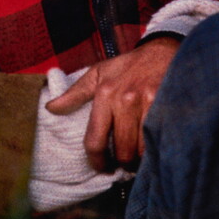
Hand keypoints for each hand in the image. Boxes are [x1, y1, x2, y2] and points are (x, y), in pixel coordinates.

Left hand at [46, 36, 179, 170]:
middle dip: (122, 163)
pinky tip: (152, 147)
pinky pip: (159, 141)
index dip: (97, 162)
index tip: (102, 168)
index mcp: (105, 93)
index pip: (95, 140)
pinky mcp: (167, 106)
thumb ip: (75, 93)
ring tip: (138, 156)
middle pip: (122, 151)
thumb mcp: (98, 73)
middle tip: (123, 163)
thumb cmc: (127, 65)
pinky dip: (155, 150)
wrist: (161, 51)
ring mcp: (148, 103)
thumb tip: (51, 108)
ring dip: (140, 159)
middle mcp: (125, 99)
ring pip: (141, 151)